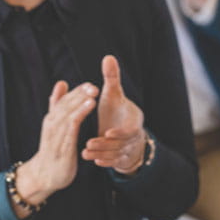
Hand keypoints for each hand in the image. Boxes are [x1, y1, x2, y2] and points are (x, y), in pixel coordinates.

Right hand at [18, 80, 99, 206]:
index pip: (64, 101)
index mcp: (52, 119)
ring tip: (93, 94)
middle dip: (79, 94)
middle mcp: (52, 124)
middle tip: (94, 86)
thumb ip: (57, 105)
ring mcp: (55, 136)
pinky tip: (88, 111)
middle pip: (66, 105)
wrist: (44, 176)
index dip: (77, 92)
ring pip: (67, 114)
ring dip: (80, 103)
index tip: (90, 84)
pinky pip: (70, 129)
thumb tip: (61, 83)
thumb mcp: (54, 125)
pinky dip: (79, 117)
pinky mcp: (62, 147)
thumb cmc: (53, 149)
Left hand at [83, 55, 147, 175]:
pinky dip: (104, 161)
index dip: (121, 132)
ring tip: (85, 151)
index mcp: (134, 119)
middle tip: (90, 142)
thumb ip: (112, 78)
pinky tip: (92, 160)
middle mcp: (133, 135)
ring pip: (116, 154)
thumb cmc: (117, 110)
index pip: (132, 128)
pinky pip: (114, 162)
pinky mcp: (121, 158)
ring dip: (101, 153)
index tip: (108, 132)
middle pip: (122, 143)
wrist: (123, 131)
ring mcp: (128, 148)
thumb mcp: (114, 94)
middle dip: (106, 145)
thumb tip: (108, 57)